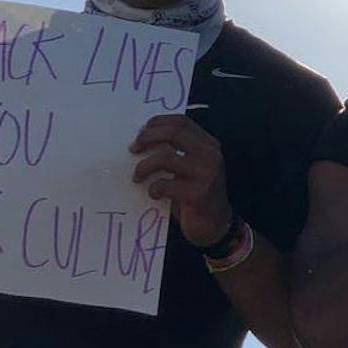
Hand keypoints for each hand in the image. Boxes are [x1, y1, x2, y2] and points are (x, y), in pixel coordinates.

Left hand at [130, 115, 232, 246]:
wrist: (215, 225)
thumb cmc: (196, 194)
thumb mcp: (191, 168)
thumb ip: (178, 152)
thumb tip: (141, 140)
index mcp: (208, 144)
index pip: (181, 121)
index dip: (158, 122)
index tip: (140, 132)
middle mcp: (211, 155)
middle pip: (173, 133)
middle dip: (147, 138)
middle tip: (133, 148)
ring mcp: (206, 174)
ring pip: (165, 158)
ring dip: (144, 166)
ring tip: (136, 176)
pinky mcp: (198, 194)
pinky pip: (165, 185)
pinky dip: (153, 188)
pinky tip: (153, 194)